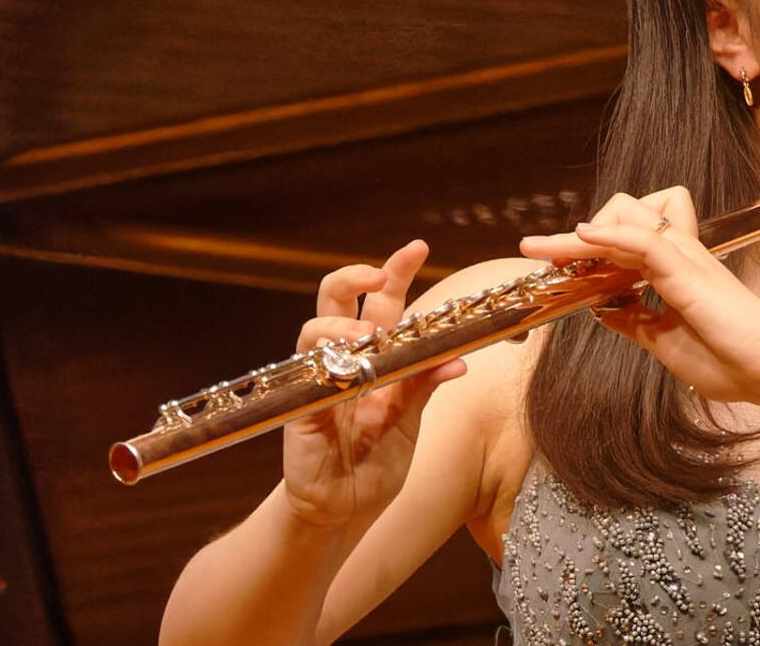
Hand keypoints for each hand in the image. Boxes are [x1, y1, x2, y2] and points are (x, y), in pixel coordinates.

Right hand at [280, 240, 467, 529]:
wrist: (343, 512)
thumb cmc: (375, 465)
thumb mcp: (409, 423)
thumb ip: (424, 388)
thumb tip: (459, 359)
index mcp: (376, 359)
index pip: (383, 304)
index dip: (395, 273)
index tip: (416, 247)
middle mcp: (344, 361)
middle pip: (339, 299)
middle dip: (356, 276)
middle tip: (379, 274)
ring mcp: (318, 381)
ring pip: (315, 328)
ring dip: (340, 325)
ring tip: (362, 336)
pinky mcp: (300, 408)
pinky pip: (308, 377)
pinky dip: (326, 368)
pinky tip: (344, 371)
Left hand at [519, 188, 759, 408]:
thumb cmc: (730, 361)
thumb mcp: (663, 341)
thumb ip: (634, 320)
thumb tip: (600, 308)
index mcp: (672, 269)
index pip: (620, 238)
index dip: (580, 247)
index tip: (545, 261)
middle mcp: (677, 253)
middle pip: (619, 214)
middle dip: (573, 236)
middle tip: (537, 252)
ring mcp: (684, 257)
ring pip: (625, 217)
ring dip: (581, 234)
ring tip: (552, 255)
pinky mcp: (689, 269)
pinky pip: (643, 239)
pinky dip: (608, 235)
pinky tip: (580, 240)